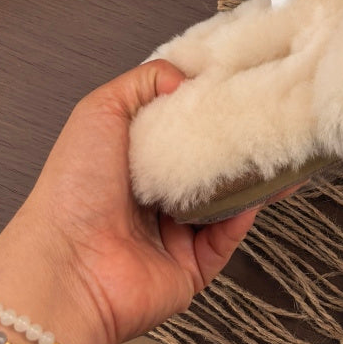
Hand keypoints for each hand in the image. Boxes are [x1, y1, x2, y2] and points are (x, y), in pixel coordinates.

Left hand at [0, 61, 254, 343]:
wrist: (67, 268)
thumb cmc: (71, 191)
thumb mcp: (97, 112)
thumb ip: (141, 83)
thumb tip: (185, 76)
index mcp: (128, 163)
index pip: (178, 129)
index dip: (205, 107)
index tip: (236, 85)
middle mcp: (151, 199)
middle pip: (205, 163)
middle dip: (234, 142)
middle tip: (264, 115)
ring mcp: (173, 235)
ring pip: (225, 199)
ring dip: (250, 176)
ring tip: (275, 147)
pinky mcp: (192, 267)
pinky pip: (228, 236)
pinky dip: (246, 212)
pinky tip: (260, 187)